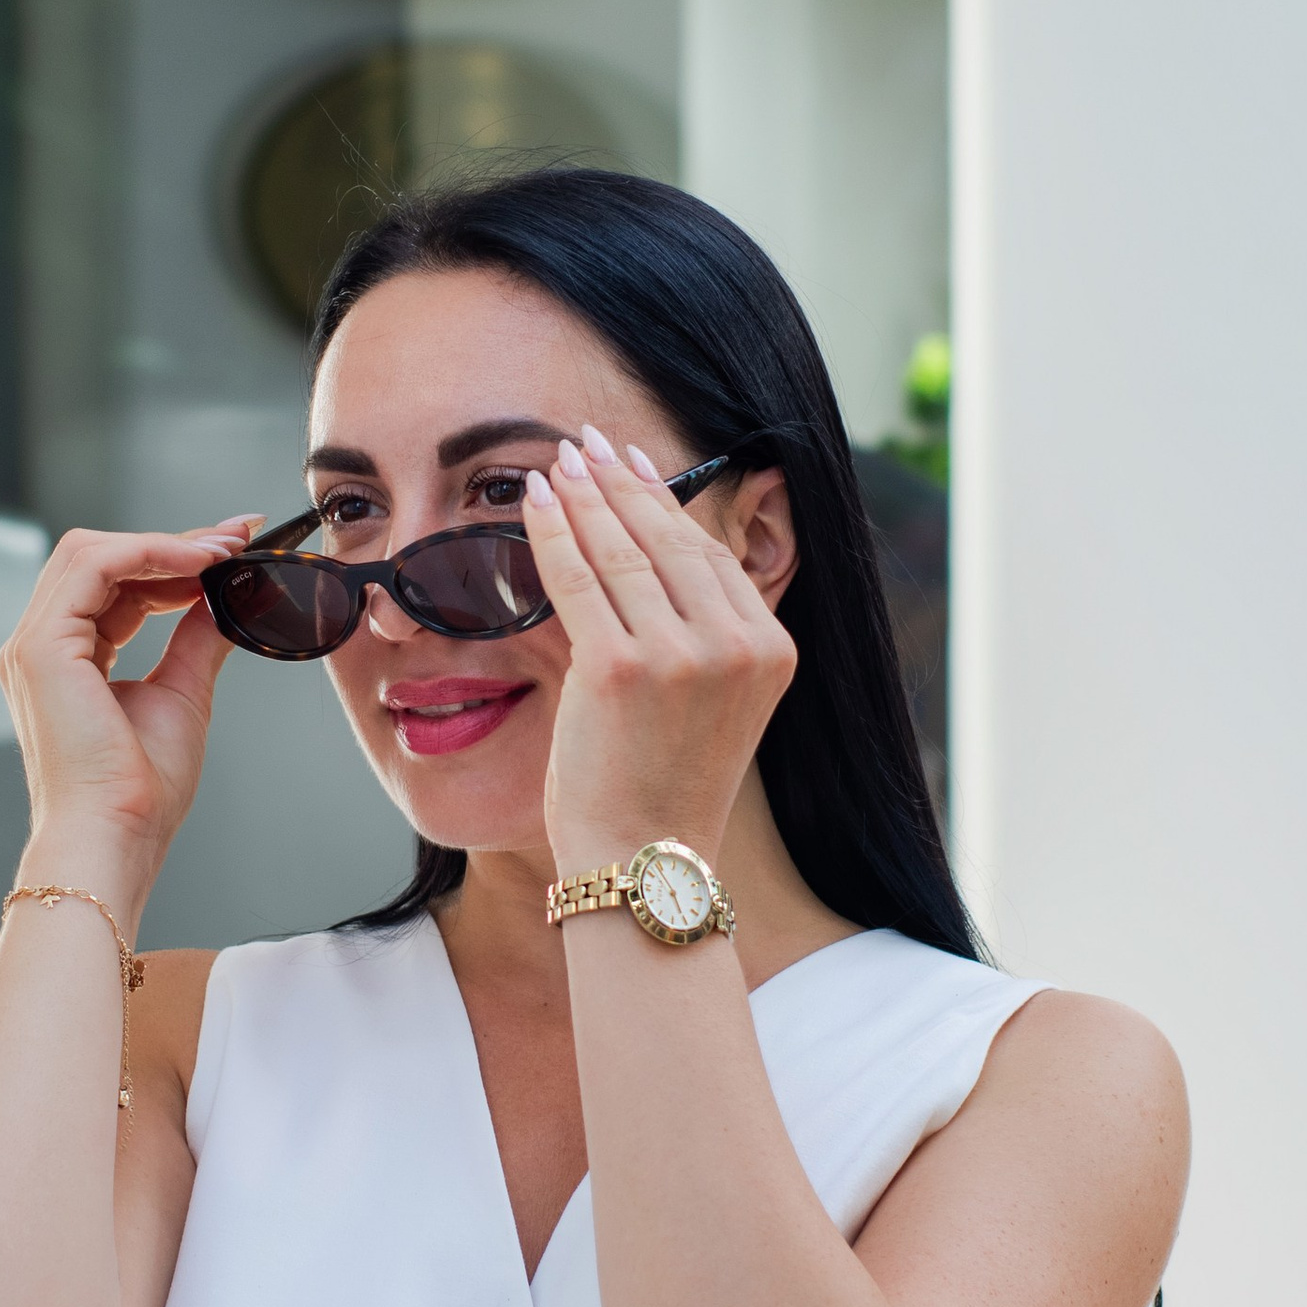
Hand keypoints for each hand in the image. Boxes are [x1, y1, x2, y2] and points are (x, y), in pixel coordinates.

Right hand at [0, 515, 259, 899]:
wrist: (117, 838)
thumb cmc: (139, 793)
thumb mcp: (182, 694)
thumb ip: (196, 637)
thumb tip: (227, 595)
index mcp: (65, 660)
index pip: (115, 585)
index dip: (172, 559)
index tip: (231, 546)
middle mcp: (40, 647)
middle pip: (98, 559)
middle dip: (170, 543)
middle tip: (233, 539)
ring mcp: (32, 645)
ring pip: (90, 553)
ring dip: (162, 544)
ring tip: (221, 551)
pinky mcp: (40, 648)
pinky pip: (93, 568)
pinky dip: (147, 553)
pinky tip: (197, 562)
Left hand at [518, 425, 793, 867]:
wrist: (645, 863)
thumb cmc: (662, 790)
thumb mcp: (707, 704)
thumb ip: (692, 634)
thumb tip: (639, 557)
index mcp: (770, 649)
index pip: (710, 555)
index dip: (666, 503)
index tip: (633, 466)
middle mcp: (738, 645)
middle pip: (670, 540)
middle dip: (622, 483)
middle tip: (589, 443)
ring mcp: (684, 654)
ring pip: (623, 550)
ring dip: (585, 496)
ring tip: (559, 461)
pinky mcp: (623, 667)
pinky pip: (579, 578)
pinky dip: (553, 532)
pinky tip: (536, 500)